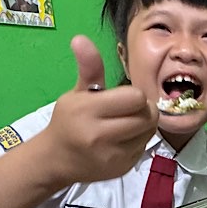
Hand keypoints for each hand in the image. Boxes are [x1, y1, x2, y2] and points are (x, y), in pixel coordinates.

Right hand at [38, 36, 157, 186]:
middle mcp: (100, 135)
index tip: (122, 98)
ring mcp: (112, 156)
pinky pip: (144, 147)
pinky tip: (122, 139)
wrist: (56, 159)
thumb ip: (88, 67)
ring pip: (149, 132)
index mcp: (87, 111)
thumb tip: (81, 38)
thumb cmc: (69, 120)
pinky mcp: (121, 169)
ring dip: (144, 125)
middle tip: (129, 110)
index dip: (134, 95)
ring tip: (126, 123)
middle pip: (147, 116)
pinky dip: (138, 141)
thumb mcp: (77, 93)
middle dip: (144, 110)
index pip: (135, 98)